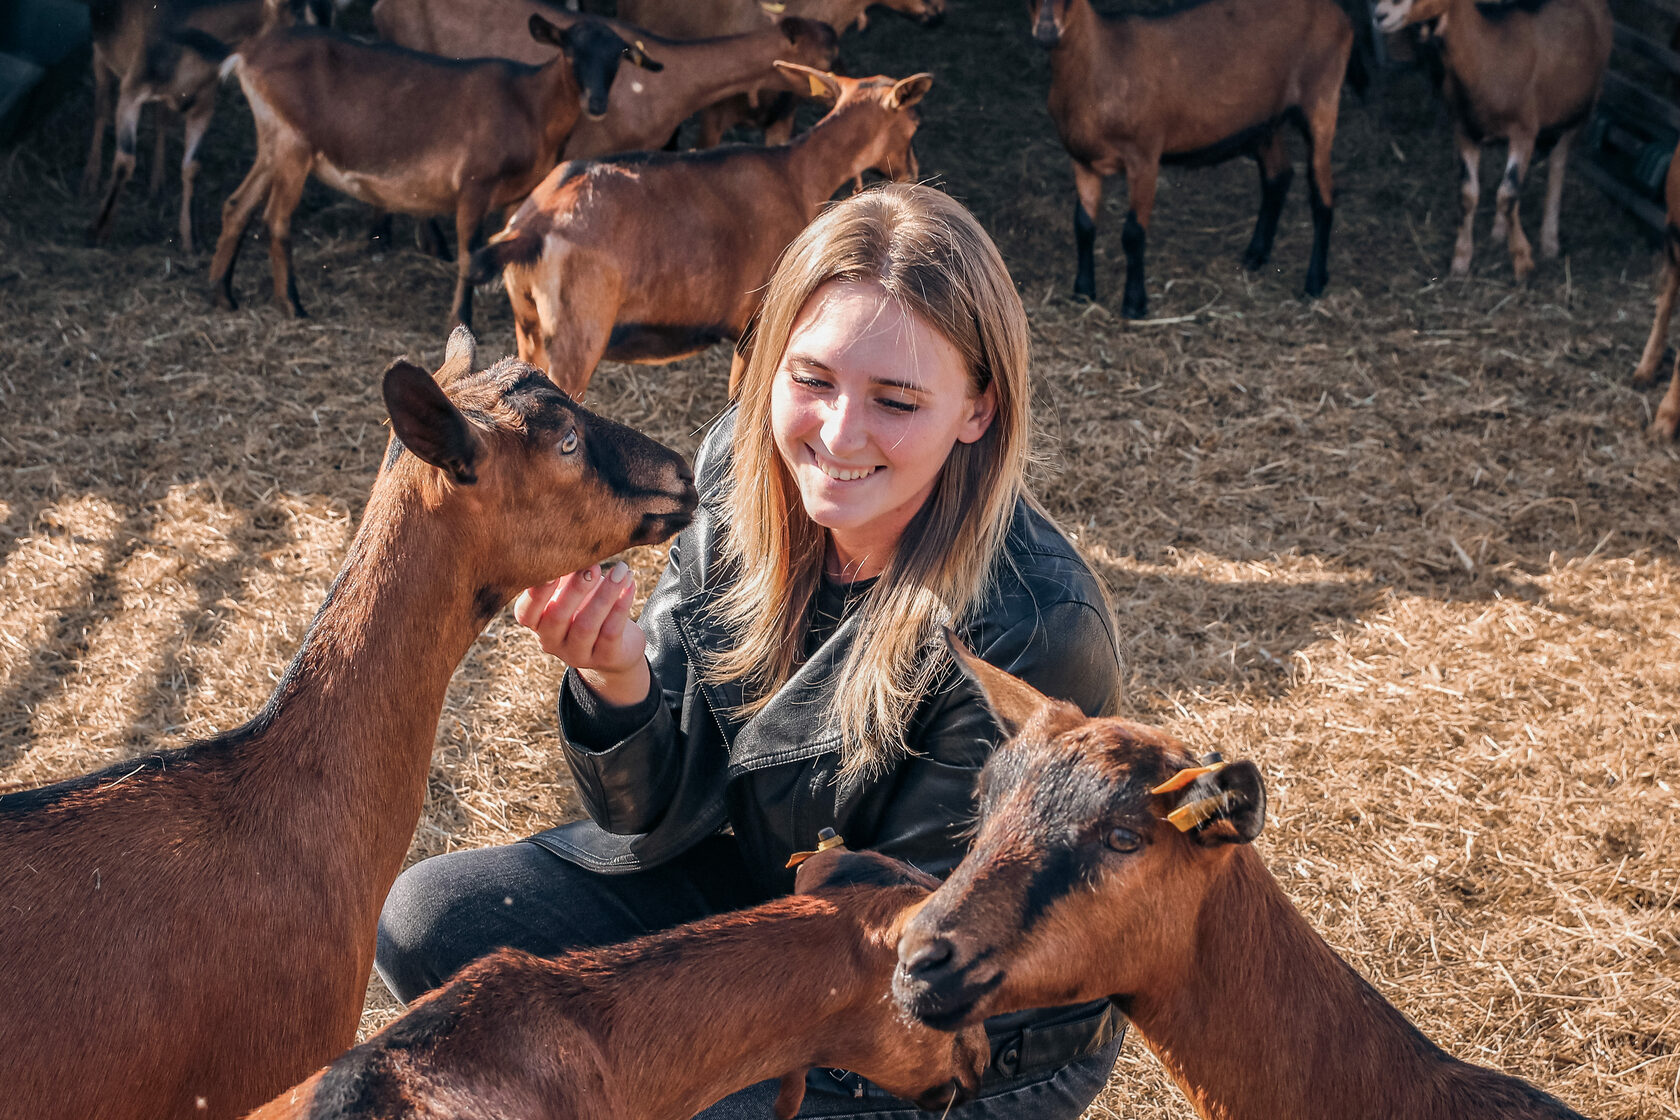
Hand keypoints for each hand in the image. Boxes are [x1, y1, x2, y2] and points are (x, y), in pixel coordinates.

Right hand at [513, 562, 650, 707]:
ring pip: (587, 625)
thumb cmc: (586, 608)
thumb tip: (567, 542)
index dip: (536, 593)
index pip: (526, 612)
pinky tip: (630, 585)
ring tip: (621, 570)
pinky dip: (621, 606)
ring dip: (605, 594)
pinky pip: (611, 631)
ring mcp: (577, 653)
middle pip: (557, 617)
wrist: (616, 647)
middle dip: (575, 589)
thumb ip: (564, 574)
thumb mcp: (570, 592)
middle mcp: (552, 641)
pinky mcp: (605, 658)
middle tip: (593, 565)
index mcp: (537, 623)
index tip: (550, 571)